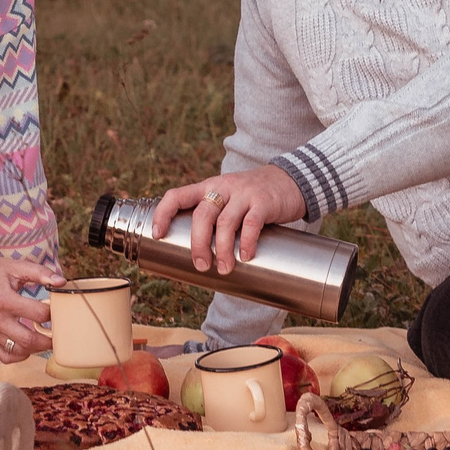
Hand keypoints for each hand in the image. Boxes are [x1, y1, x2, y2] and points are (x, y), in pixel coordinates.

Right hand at [0, 243, 60, 362]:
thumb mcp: (15, 266)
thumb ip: (40, 273)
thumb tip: (61, 282)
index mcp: (4, 300)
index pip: (38, 314)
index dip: (52, 313)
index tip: (56, 311)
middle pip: (29, 340)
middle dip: (48, 340)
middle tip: (57, 336)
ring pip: (18, 351)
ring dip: (35, 348)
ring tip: (43, 339)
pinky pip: (4, 356)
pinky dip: (18, 355)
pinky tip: (25, 345)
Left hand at [151, 166, 306, 276]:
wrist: (291, 180)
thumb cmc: (253, 197)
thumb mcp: (229, 198)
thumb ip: (215, 217)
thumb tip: (200, 256)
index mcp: (208, 187)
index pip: (177, 196)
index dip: (163, 214)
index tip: (157, 235)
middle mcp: (223, 187)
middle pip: (201, 216)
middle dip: (198, 244)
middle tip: (201, 265)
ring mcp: (244, 194)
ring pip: (225, 223)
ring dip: (222, 250)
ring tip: (224, 269)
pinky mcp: (264, 202)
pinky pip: (251, 224)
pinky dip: (246, 243)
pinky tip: (246, 256)